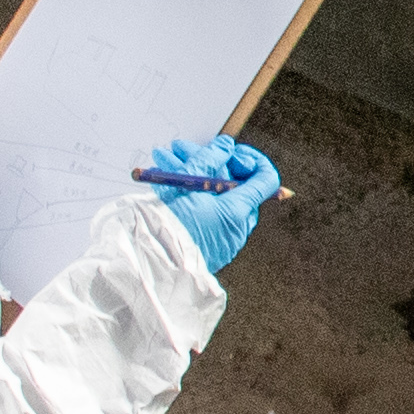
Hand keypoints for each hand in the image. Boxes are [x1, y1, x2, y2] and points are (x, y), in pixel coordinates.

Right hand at [136, 134, 277, 273]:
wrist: (148, 267)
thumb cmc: (168, 226)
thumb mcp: (187, 183)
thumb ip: (209, 160)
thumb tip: (225, 147)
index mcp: (238, 210)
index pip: (266, 179)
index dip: (250, 159)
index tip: (230, 151)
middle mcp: (235, 225)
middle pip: (231, 183)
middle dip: (206, 161)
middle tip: (179, 149)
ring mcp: (220, 236)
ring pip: (211, 195)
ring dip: (189, 173)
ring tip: (163, 159)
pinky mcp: (205, 243)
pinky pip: (202, 212)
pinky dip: (186, 194)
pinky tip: (164, 178)